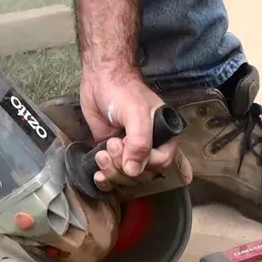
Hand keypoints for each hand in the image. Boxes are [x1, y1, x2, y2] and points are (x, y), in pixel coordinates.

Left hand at [79, 70, 178, 191]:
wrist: (100, 80)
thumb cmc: (123, 91)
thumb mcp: (136, 114)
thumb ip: (139, 142)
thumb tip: (133, 171)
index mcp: (163, 137)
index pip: (162, 163)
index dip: (145, 162)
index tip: (127, 145)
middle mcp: (149, 147)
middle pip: (142, 175)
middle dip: (123, 166)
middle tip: (112, 144)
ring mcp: (129, 152)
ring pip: (126, 178)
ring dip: (112, 171)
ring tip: (102, 152)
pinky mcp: (111, 155)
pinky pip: (111, 177)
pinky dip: (104, 181)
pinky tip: (98, 175)